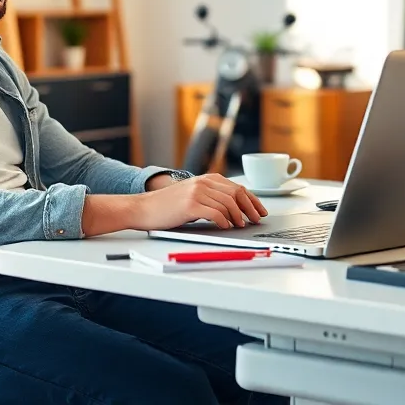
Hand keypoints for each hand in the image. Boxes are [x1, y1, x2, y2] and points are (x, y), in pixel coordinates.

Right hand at [131, 174, 268, 230]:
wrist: (144, 208)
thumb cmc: (167, 206)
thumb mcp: (192, 194)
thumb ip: (210, 196)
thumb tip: (234, 209)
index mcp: (206, 179)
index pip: (237, 187)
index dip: (252, 200)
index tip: (260, 210)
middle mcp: (203, 182)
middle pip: (236, 194)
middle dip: (250, 208)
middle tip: (255, 220)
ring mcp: (197, 192)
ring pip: (228, 203)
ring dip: (238, 216)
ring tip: (240, 225)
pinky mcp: (190, 204)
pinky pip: (215, 213)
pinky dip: (224, 221)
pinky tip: (226, 226)